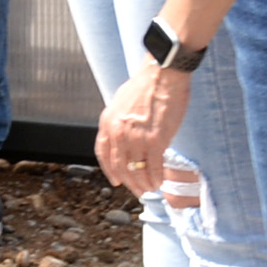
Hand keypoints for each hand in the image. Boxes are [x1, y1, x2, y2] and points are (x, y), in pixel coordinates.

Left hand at [94, 65, 183, 196]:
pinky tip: (159, 181)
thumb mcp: (121, 103)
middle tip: (137, 190)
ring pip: (137, 170)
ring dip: (144, 183)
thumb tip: (124, 138)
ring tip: (150, 188)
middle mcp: (118, 133)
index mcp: (108, 122)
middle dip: (129, 182)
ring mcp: (136, 138)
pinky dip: (156, 177)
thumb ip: (119, 122)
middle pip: (120, 167)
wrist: (162, 75)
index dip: (109, 170)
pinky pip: (153, 167)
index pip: (103, 154)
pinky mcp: (156, 140)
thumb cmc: (145, 85)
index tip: (115, 180)